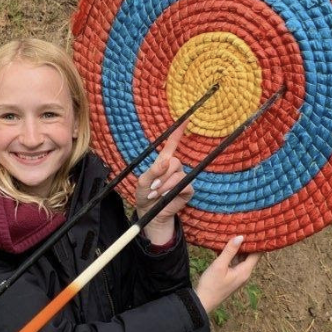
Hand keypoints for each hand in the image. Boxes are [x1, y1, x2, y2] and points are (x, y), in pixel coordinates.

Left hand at [135, 121, 192, 243]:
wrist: (149, 212)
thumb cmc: (145, 195)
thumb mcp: (143, 182)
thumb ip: (153, 171)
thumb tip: (165, 162)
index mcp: (163, 161)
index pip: (172, 144)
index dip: (178, 132)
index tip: (185, 119)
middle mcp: (174, 168)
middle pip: (174, 162)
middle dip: (162, 175)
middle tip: (152, 188)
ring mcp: (182, 178)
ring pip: (178, 174)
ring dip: (164, 185)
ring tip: (155, 194)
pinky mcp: (188, 190)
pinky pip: (184, 185)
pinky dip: (172, 190)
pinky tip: (165, 196)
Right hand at [195, 236, 260, 312]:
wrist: (203, 301)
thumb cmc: (211, 284)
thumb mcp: (219, 265)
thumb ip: (230, 251)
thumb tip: (241, 237)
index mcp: (245, 271)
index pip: (257, 254)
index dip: (258, 242)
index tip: (257, 229)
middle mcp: (244, 273)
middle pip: (250, 255)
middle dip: (248, 243)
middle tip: (246, 227)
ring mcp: (238, 275)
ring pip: (241, 258)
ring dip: (239, 248)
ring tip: (236, 232)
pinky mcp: (231, 276)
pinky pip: (234, 262)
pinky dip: (232, 254)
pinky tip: (225, 245)